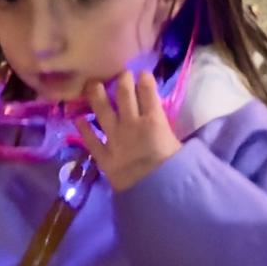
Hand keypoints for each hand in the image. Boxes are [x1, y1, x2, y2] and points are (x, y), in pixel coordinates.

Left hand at [83, 62, 181, 190]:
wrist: (155, 193)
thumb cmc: (175, 170)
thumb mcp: (181, 146)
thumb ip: (174, 132)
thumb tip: (188, 129)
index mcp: (154, 120)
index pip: (148, 92)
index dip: (144, 79)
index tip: (142, 72)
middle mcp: (131, 123)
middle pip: (123, 94)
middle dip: (122, 80)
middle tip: (121, 74)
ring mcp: (114, 138)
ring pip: (102, 110)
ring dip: (97, 95)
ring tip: (93, 85)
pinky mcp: (102, 155)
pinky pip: (90, 139)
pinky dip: (83, 128)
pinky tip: (78, 118)